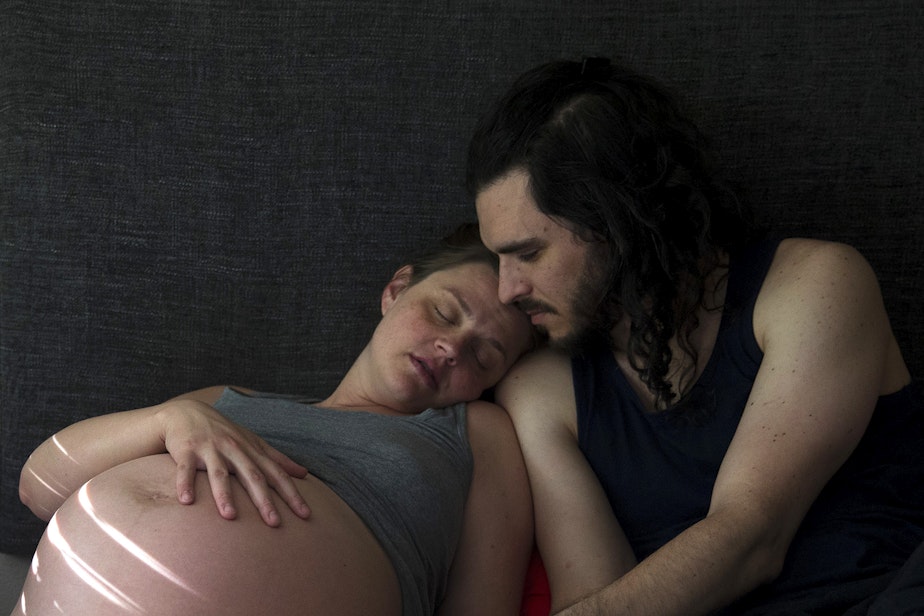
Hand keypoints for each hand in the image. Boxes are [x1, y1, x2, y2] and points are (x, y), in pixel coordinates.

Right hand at [156, 398, 310, 525]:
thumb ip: (277, 459)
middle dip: (264, 500)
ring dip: (225, 495)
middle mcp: (234, 449)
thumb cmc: (225, 432)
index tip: (305, 514)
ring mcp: (210, 449)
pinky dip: (185, 484)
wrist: (187, 412)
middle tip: (275, 523)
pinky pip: (185, 470)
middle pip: (252, 476)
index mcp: (252, 450)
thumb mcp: (253, 442)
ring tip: (230, 517)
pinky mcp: (186, 450)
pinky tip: (186, 501)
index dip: (292, 493)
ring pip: (219, 474)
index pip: (276, 473)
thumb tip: (304, 473)